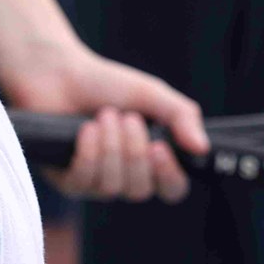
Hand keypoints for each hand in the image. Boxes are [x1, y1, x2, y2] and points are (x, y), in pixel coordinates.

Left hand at [4, 43, 208, 203]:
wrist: (60, 74)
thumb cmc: (107, 84)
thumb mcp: (151, 94)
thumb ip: (181, 116)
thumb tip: (203, 147)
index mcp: (151, 159)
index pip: (172, 188)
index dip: (169, 177)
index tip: (159, 148)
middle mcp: (126, 176)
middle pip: (140, 190)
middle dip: (133, 151)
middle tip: (127, 117)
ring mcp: (96, 182)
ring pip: (112, 187)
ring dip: (109, 147)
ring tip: (104, 116)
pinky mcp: (68, 181)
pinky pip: (84, 182)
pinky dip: (88, 153)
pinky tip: (86, 130)